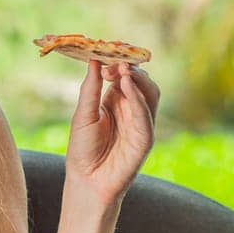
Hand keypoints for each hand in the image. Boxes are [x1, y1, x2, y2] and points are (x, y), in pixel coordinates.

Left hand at [64, 60, 159, 207]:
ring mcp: (141, 123)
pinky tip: (126, 86)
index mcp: (116, 101)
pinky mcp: (145, 138)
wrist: (86, 181)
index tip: (106, 51)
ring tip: (122, 69)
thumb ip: (91, 89)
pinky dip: (137, 98)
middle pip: (141, 81)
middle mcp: (132, 109)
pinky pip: (145, 114)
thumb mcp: (83, 115)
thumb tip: (94, 61)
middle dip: (130, 68)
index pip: (124, 75)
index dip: (118, 62)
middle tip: (115, 61)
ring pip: (150, 94)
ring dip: (137, 79)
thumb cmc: (83, 150)